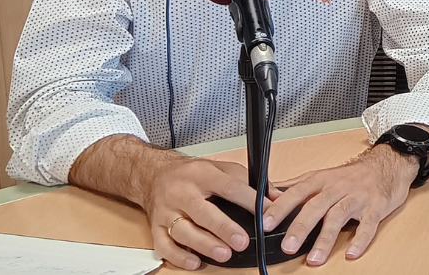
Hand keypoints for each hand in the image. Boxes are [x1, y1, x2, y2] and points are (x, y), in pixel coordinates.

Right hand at [144, 158, 262, 269]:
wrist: (154, 174)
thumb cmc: (191, 173)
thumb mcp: (220, 167)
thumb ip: (247, 180)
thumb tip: (274, 195)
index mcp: (201, 174)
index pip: (229, 187)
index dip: (249, 201)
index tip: (266, 213)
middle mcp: (182, 192)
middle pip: (203, 212)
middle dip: (223, 229)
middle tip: (241, 242)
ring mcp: (166, 210)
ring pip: (183, 231)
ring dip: (204, 245)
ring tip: (224, 254)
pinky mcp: (155, 226)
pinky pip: (164, 245)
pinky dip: (178, 256)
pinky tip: (195, 261)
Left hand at [262, 144, 418, 265]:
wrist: (388, 164)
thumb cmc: (352, 175)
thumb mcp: (322, 176)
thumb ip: (296, 187)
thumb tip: (268, 194)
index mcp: (322, 180)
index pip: (297, 192)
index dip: (281, 207)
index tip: (266, 223)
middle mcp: (338, 187)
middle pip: (316, 206)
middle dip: (301, 227)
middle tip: (287, 246)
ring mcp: (358, 197)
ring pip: (339, 216)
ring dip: (326, 239)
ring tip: (315, 259)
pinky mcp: (376, 207)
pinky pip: (368, 224)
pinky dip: (361, 240)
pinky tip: (352, 253)